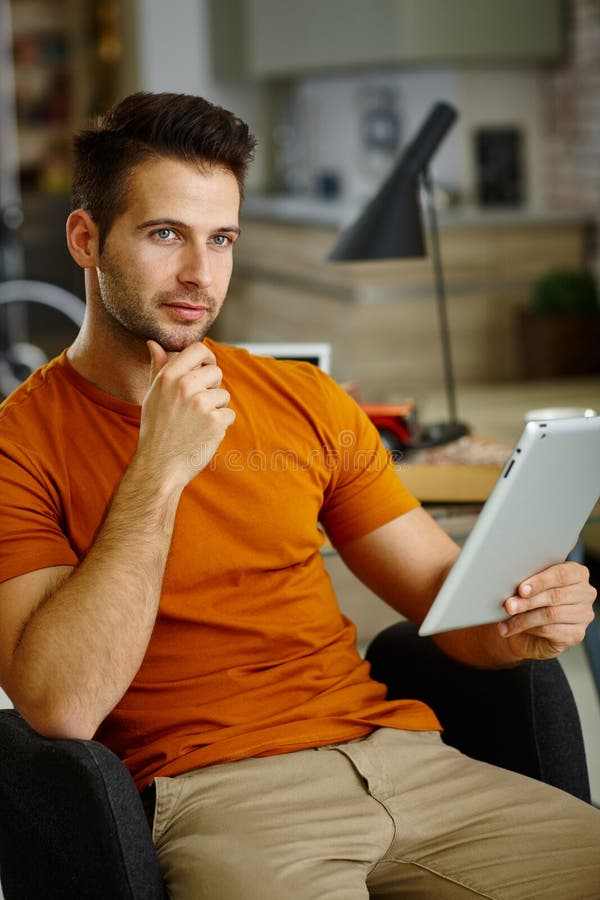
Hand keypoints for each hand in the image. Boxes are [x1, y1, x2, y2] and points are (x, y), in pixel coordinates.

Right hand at [136, 340, 234, 486]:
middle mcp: (185, 386)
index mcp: (169, 377)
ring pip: (223, 395)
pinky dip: (220, 424)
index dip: (207, 357)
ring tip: (196, 423)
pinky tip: (203, 433)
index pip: (198, 349)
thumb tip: (153, 343)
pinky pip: (229, 414)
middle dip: (212, 386)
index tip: (207, 367)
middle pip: (215, 372)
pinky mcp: (216, 421)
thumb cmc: (155, 429)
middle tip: (197, 405)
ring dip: (216, 408)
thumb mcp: (152, 395)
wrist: (159, 465)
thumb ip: (158, 368)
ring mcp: (201, 404)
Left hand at [497, 560, 596, 658]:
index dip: (540, 582)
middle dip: (528, 601)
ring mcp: (584, 615)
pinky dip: (529, 629)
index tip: (521, 589)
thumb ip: (527, 582)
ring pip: (551, 614)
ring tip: (507, 620)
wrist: (526, 631)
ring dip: (524, 618)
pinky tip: (515, 629)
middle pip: (555, 595)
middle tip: (508, 605)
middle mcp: (585, 593)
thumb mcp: (528, 587)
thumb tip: (514, 587)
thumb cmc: (529, 601)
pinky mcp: (576, 634)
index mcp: (576, 573)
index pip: (561, 575)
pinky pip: (551, 630)